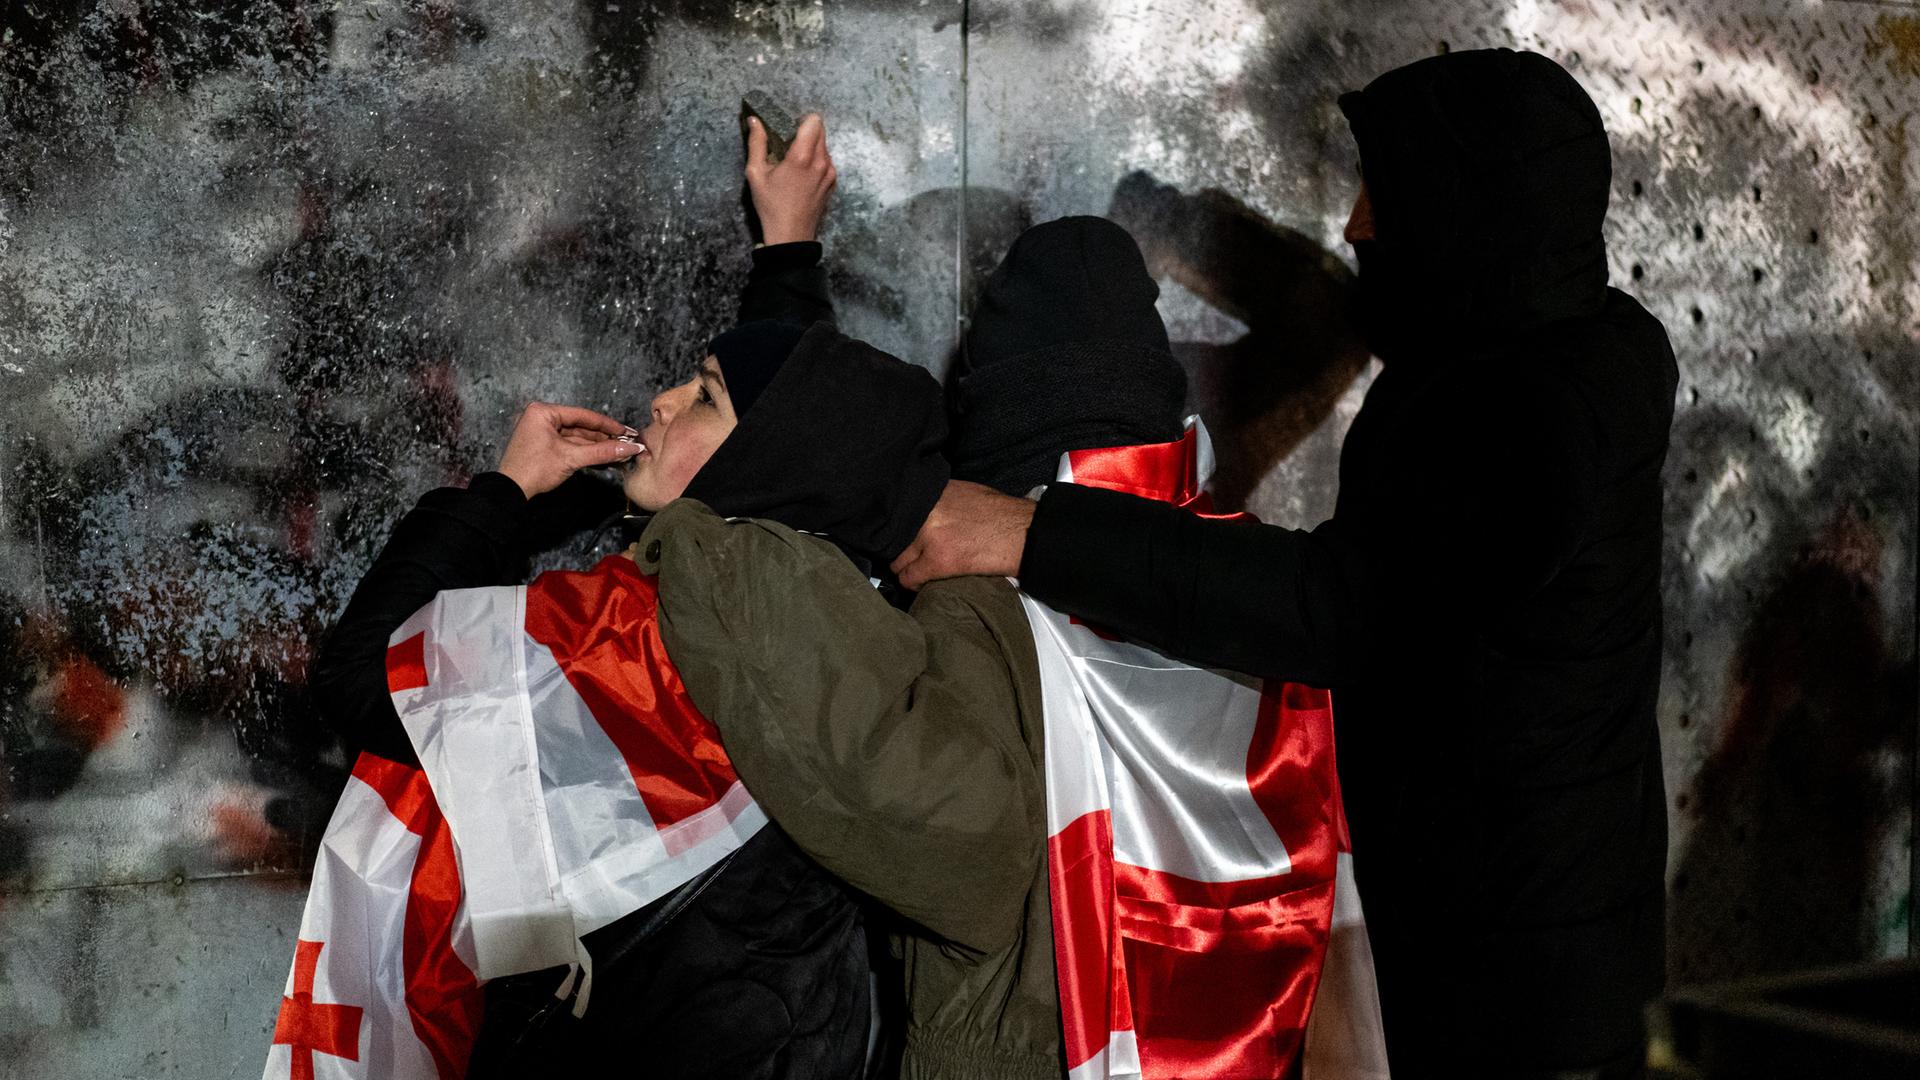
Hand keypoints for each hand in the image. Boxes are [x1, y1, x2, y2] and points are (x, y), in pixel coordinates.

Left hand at [496, 402, 638, 498]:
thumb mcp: (571, 458)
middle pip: (581, 426)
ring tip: (618, 452)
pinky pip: (569, 446)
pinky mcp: (544, 446)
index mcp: (543, 412)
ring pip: (576, 437)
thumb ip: (602, 451)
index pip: (582, 415)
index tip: (624, 431)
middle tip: (624, 443)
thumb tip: (627, 448)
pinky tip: (602, 457)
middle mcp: (541, 418)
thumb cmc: (531, 470)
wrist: (510, 492)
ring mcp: (542, 433)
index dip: (607, 424)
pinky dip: (585, 452)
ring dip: (596, 446)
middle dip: (603, 437)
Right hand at [746, 113, 836, 244]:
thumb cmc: (771, 207)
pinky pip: (827, 162)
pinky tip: (801, 176)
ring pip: (824, 147)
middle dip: (805, 132)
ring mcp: (830, 173)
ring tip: (793, 163)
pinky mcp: (832, 183)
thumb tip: (754, 121)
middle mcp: (821, 162)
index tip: (789, 130)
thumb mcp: (756, 174)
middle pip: (820, 131)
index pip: (814, 121)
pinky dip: (816, 162)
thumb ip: (756, 143)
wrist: (791, 236)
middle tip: (788, 145)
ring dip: (811, 148)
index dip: (801, 121)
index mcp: (803, 157)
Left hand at [891, 480, 1036, 589]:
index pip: (901, 514)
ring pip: (898, 560)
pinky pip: (910, 578)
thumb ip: (940, 503)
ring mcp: (930, 536)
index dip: (902, 529)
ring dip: (906, 567)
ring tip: (916, 572)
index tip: (905, 538)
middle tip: (910, 558)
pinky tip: (921, 585)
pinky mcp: (939, 560)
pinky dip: (913, 584)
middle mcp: (927, 512)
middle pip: (895, 537)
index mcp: (934, 494)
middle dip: (901, 549)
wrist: (1025, 532)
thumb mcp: (966, 494)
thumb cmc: (1002, 514)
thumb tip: (925, 515)